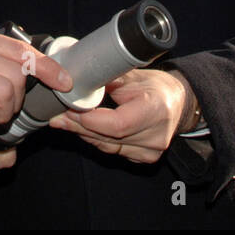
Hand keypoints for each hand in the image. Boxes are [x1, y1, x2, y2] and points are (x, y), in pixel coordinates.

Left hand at [48, 68, 191, 162]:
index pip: (117, 124)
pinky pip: (113, 151)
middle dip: (79, 126)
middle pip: (109, 137)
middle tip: (57, 117)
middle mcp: (156, 134)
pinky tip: (82, 130)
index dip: (89, 120)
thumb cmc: (155, 86)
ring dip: (84, 134)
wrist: (177, 102)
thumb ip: (107, 80)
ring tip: (63, 122)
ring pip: (107, 147)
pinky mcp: (145, 158)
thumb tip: (78, 80)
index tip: (68, 110)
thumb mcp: (133, 76)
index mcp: (156, 109)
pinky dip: (97, 140)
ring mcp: (151, 150)